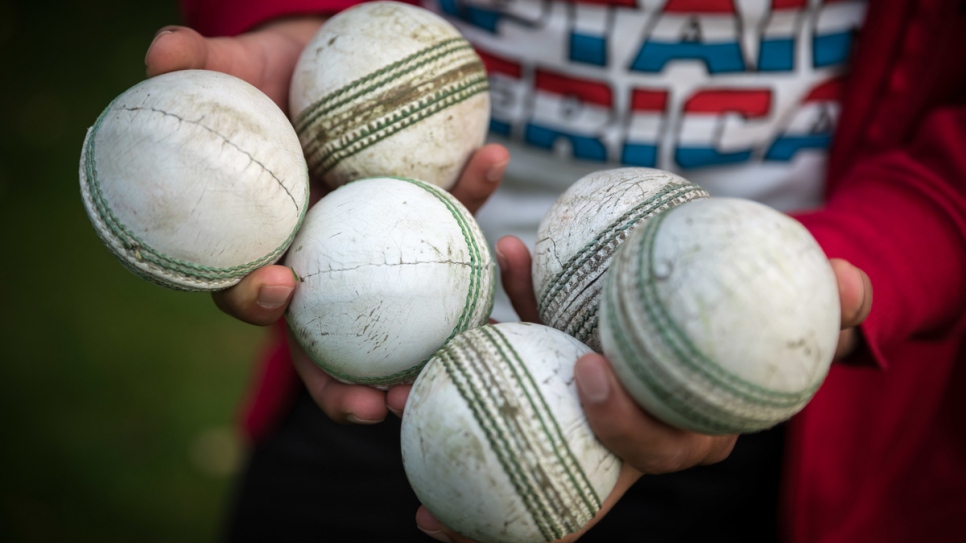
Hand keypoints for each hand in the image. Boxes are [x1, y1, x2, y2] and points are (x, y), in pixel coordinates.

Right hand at [144, 19, 509, 422]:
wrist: (314, 59)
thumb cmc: (263, 78)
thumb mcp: (229, 70)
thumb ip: (198, 68)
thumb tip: (160, 53)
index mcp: (263, 245)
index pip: (249, 292)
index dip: (258, 303)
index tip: (282, 288)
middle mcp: (320, 262)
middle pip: (329, 342)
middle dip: (352, 385)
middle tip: (385, 403)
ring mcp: (373, 248)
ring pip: (402, 312)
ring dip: (435, 339)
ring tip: (470, 346)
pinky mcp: (418, 215)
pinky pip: (447, 213)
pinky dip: (470, 189)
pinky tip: (489, 156)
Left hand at [409, 238, 874, 540]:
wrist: (723, 303)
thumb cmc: (759, 312)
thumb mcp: (800, 302)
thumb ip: (830, 300)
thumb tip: (851, 284)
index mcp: (685, 425)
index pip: (658, 447)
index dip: (627, 428)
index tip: (593, 373)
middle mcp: (625, 431)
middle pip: (569, 469)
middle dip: (511, 483)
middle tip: (461, 457)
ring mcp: (579, 411)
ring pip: (520, 431)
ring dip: (457, 437)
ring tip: (394, 412)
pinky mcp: (549, 379)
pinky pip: (507, 376)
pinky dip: (469, 369)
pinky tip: (431, 343)